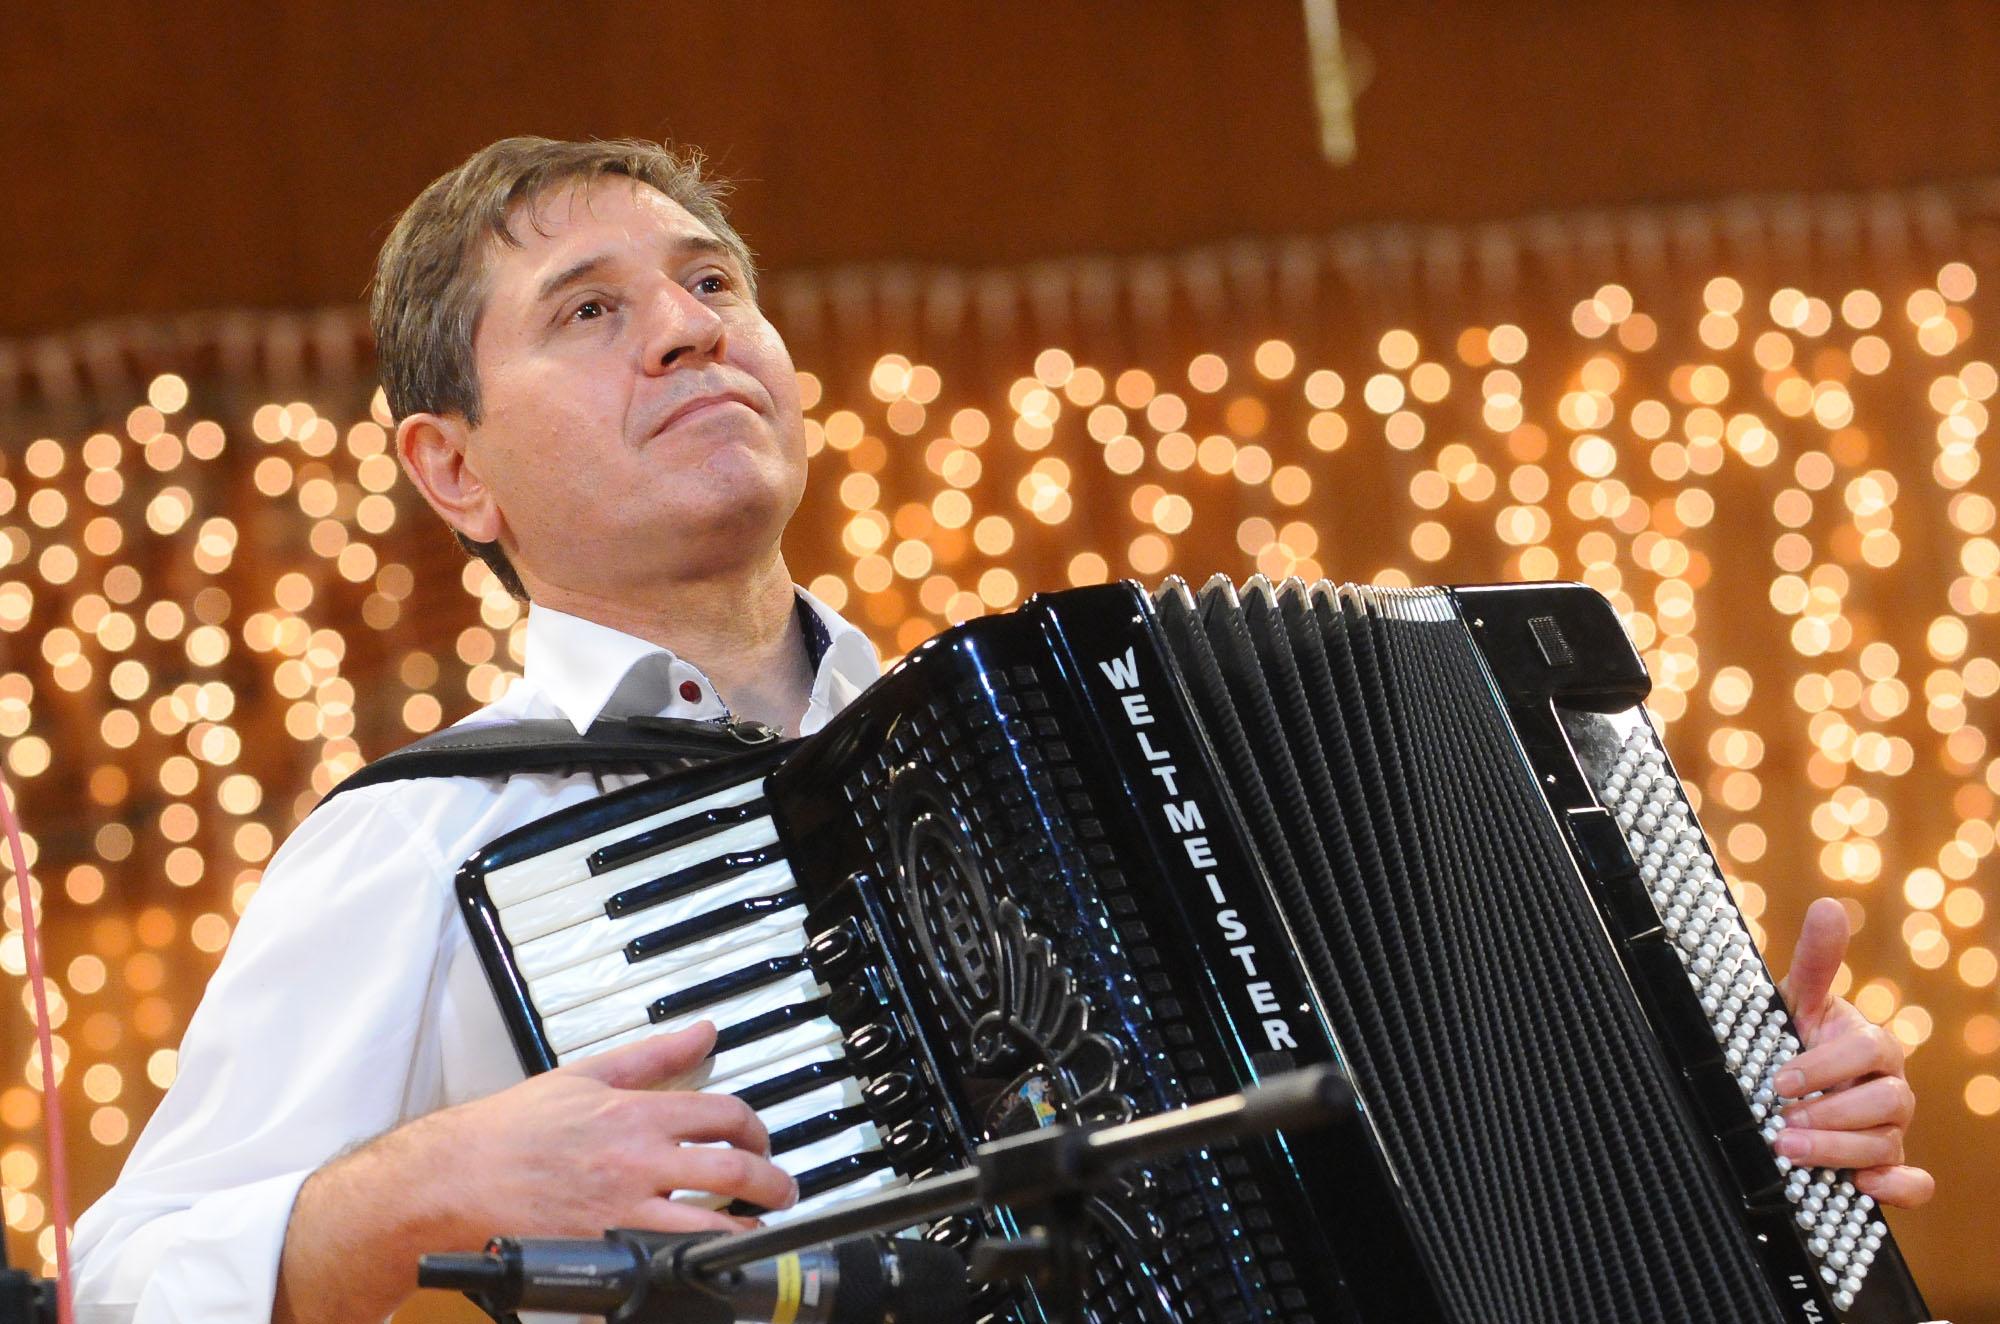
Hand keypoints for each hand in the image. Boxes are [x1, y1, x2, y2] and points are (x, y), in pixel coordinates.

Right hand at [277, 1021, 797, 1322]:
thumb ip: (654, 1055)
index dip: (756, 1129)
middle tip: (781, 1191)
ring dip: (746, 1229)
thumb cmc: (510, 1132)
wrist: (452, 1180)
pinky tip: (702, 1263)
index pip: (724, 1115)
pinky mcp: (604, 1254)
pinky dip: (693, 1264)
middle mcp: (636, 1162)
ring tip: (757, 1230)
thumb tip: (703, 1030)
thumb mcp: (586, 1075)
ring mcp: (622, 1212)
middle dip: (772, 1182)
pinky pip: (665, 1263)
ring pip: (709, 1224)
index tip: (760, 1142)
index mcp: (636, 1114)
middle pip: (732, 1170)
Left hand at [1772, 897, 1934, 1207]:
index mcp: (1873, 1044)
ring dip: (1839, 1150)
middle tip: (1780, 1124)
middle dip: (1829, 1114)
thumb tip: (1828, 906)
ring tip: (1788, 1150)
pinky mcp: (1889, 1165)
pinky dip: (1897, 1187)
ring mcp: (1892, 1127)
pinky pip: (1914, 1182)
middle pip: (1884, 1101)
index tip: (1778, 1081)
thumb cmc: (1793, 1039)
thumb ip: (1816, 960)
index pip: (1868, 1051)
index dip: (1825, 1066)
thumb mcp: (1797, 1002)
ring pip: (1887, 1142)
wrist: (1785, 1088)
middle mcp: (1890, 1086)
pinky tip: (1863, 1185)